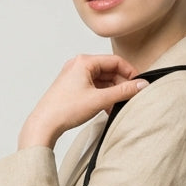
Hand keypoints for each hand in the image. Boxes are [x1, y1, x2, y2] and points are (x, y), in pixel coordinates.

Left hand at [18, 54, 147, 149]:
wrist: (44, 124)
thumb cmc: (65, 110)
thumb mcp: (100, 99)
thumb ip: (123, 91)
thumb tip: (141, 85)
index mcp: (84, 61)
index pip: (115, 61)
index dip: (130, 72)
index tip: (139, 84)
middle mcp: (78, 65)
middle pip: (109, 71)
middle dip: (121, 85)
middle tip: (131, 98)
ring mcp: (75, 77)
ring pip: (102, 81)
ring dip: (112, 93)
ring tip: (118, 106)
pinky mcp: (73, 88)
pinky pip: (94, 88)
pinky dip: (103, 97)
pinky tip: (108, 109)